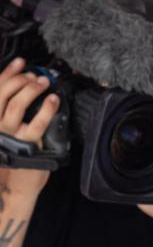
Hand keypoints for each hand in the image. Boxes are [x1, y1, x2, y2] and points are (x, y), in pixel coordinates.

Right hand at [0, 58, 60, 197]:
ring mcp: (9, 135)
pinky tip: (53, 100)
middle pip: (3, 94)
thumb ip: (9, 111)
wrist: (16, 184)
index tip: (20, 62)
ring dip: (31, 89)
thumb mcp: (5, 130)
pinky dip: (46, 109)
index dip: (7, 73)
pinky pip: (36, 123)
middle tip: (34, 74)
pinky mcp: (25, 145)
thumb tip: (23, 86)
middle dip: (20, 79)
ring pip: (16, 105)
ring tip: (43, 82)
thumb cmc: (14, 154)